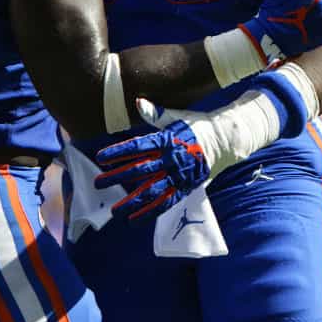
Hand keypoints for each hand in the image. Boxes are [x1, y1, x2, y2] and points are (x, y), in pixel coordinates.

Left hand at [94, 100, 212, 220]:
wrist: (223, 141)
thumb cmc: (194, 126)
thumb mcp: (175, 117)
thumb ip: (155, 114)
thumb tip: (138, 102)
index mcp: (166, 140)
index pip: (137, 147)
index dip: (118, 152)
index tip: (100, 158)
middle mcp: (171, 159)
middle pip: (140, 170)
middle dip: (118, 177)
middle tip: (98, 183)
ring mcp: (178, 175)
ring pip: (152, 191)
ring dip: (132, 201)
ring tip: (114, 211)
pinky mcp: (184, 187)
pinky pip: (166, 202)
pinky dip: (150, 212)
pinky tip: (134, 219)